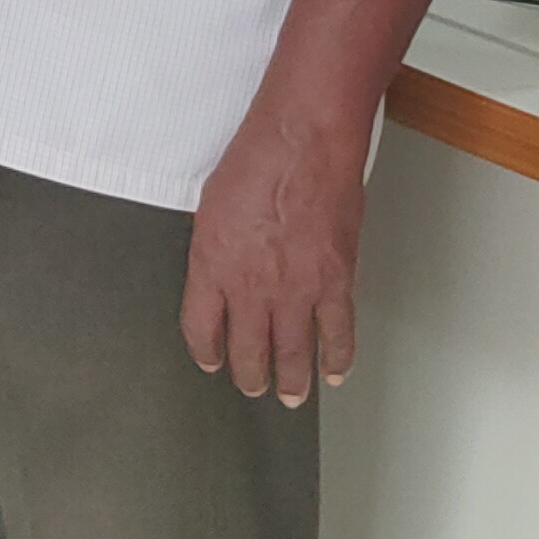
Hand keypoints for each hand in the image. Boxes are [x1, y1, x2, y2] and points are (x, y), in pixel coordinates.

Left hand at [179, 101, 363, 405]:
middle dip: (249, 375)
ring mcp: (296, 289)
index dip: (207, 351)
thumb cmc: (257, 160)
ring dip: (291, 380)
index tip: (211, 361)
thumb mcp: (211, 208)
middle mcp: (251, 287)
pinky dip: (337, 357)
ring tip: (290, 395)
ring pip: (292, 353)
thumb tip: (222, 270)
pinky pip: (337, 332)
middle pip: (247, 351)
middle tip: (252, 386)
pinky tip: (334, 370)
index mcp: (212, 267)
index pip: (201, 329)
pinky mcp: (336, 281)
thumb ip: (216, 250)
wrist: (304, 143)